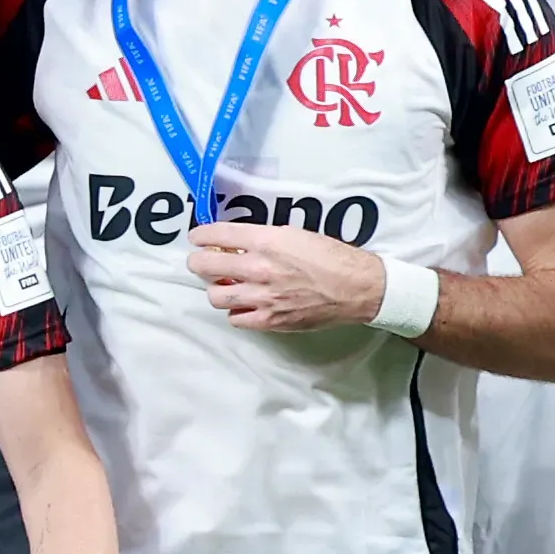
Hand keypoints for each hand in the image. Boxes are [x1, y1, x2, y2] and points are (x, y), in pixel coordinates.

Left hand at [185, 220, 393, 336]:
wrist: (356, 287)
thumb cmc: (331, 257)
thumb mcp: (294, 233)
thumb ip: (262, 238)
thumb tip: (237, 244)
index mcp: (265, 241)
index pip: (216, 235)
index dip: (201, 236)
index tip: (197, 238)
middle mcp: (258, 268)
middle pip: (205, 266)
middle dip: (198, 262)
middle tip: (201, 262)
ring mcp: (262, 297)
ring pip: (215, 296)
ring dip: (216, 289)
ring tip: (226, 285)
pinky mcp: (270, 320)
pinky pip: (236, 319)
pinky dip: (236, 311)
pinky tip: (245, 304)